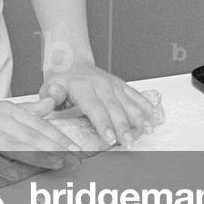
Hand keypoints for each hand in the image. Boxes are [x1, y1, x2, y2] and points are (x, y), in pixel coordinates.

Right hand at [0, 95, 80, 180]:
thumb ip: (26, 111)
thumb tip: (51, 106)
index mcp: (8, 109)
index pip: (40, 124)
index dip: (60, 137)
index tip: (77, 148)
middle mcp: (0, 119)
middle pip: (34, 135)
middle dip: (58, 148)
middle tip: (76, 159)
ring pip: (19, 146)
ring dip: (41, 156)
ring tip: (60, 164)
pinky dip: (7, 168)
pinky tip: (20, 177)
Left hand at [40, 61, 158, 147]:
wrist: (71, 61)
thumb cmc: (60, 80)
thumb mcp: (50, 86)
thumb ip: (52, 95)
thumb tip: (54, 98)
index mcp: (83, 87)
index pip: (95, 108)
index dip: (103, 123)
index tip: (110, 138)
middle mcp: (100, 85)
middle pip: (114, 108)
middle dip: (123, 126)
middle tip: (129, 142)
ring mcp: (112, 84)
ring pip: (128, 102)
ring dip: (138, 117)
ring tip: (146, 131)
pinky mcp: (120, 84)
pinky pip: (135, 94)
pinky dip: (145, 105)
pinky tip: (154, 116)